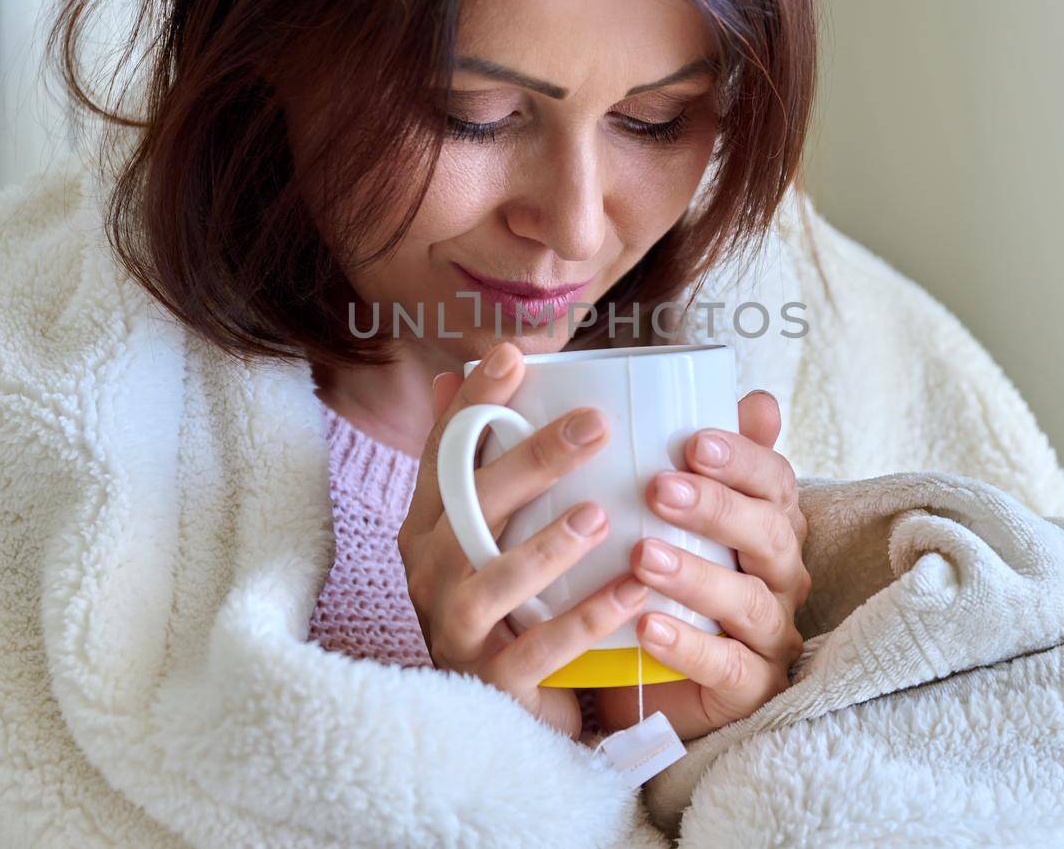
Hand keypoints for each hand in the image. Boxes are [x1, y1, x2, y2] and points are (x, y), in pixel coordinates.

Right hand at [397, 341, 652, 739]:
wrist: (507, 710)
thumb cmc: (508, 601)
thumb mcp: (493, 528)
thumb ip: (485, 458)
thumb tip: (458, 371)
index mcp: (429, 525)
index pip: (445, 453)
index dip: (474, 403)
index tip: (513, 353)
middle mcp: (430, 572)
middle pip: (470, 507)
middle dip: (531, 460)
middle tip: (596, 423)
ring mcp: (454, 629)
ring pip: (491, 582)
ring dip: (546, 546)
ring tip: (600, 513)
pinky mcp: (490, 682)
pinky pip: (538, 651)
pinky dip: (586, 619)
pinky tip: (634, 591)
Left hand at [592, 390, 810, 741]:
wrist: (636, 678)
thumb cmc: (660, 580)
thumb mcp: (670, 514)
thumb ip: (701, 459)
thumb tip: (755, 396)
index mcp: (769, 525)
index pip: (775, 482)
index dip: (743, 458)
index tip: (693, 439)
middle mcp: (780, 577)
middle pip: (770, 536)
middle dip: (718, 508)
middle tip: (659, 487)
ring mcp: (770, 636)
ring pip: (750, 602)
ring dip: (697, 576)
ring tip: (643, 556)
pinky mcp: (750, 690)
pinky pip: (728, 668)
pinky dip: (689, 647)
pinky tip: (647, 626)